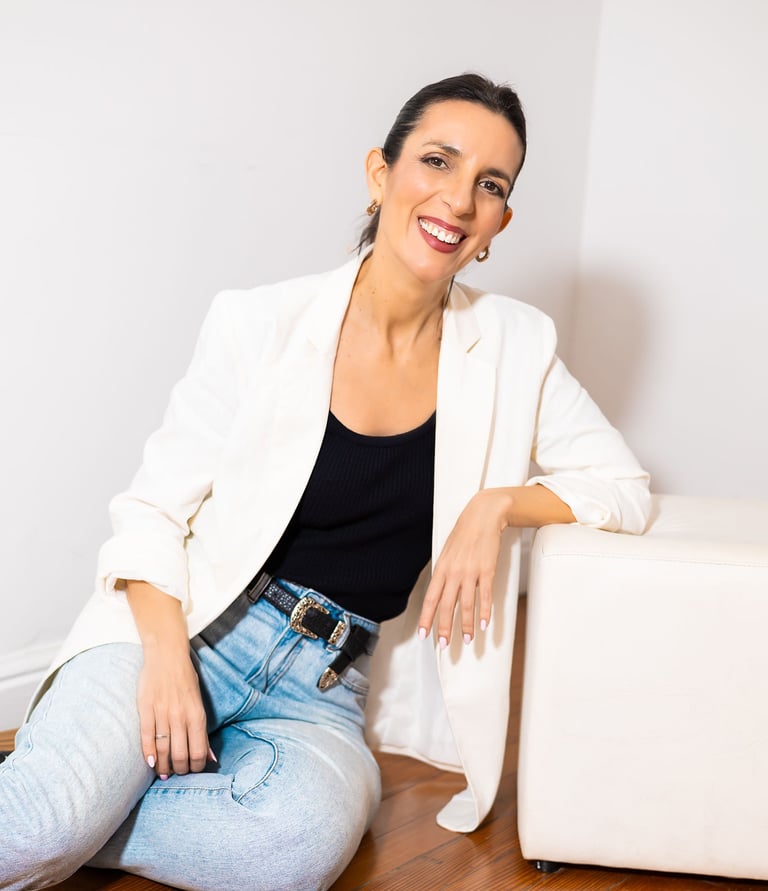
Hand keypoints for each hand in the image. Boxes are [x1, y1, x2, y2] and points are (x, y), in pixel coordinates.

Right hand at [137, 645, 209, 777]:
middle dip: (180, 770)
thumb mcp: (199, 704)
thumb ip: (203, 732)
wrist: (167, 656)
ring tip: (164, 772)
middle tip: (177, 773)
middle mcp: (180, 716)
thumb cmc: (186, 680)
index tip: (193, 771)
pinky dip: (148, 754)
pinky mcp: (145, 709)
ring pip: (162, 751)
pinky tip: (150, 763)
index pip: (199, 753)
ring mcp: (162, 713)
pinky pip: (146, 737)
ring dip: (163, 767)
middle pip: (180, 756)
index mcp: (197, 715)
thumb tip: (210, 758)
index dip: (196, 768)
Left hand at [418, 489, 510, 646]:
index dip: (426, 618)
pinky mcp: (487, 571)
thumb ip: (445, 572)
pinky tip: (485, 624)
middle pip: (447, 606)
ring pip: (466, 605)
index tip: (424, 634)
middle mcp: (454, 572)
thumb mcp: (447, 552)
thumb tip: (443, 591)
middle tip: (445, 645)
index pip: (430, 598)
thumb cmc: (465, 534)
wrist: (483, 516)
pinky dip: (485, 612)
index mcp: (441, 568)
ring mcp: (471, 572)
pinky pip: (485, 596)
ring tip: (469, 640)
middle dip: (445, 628)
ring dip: (467, 625)